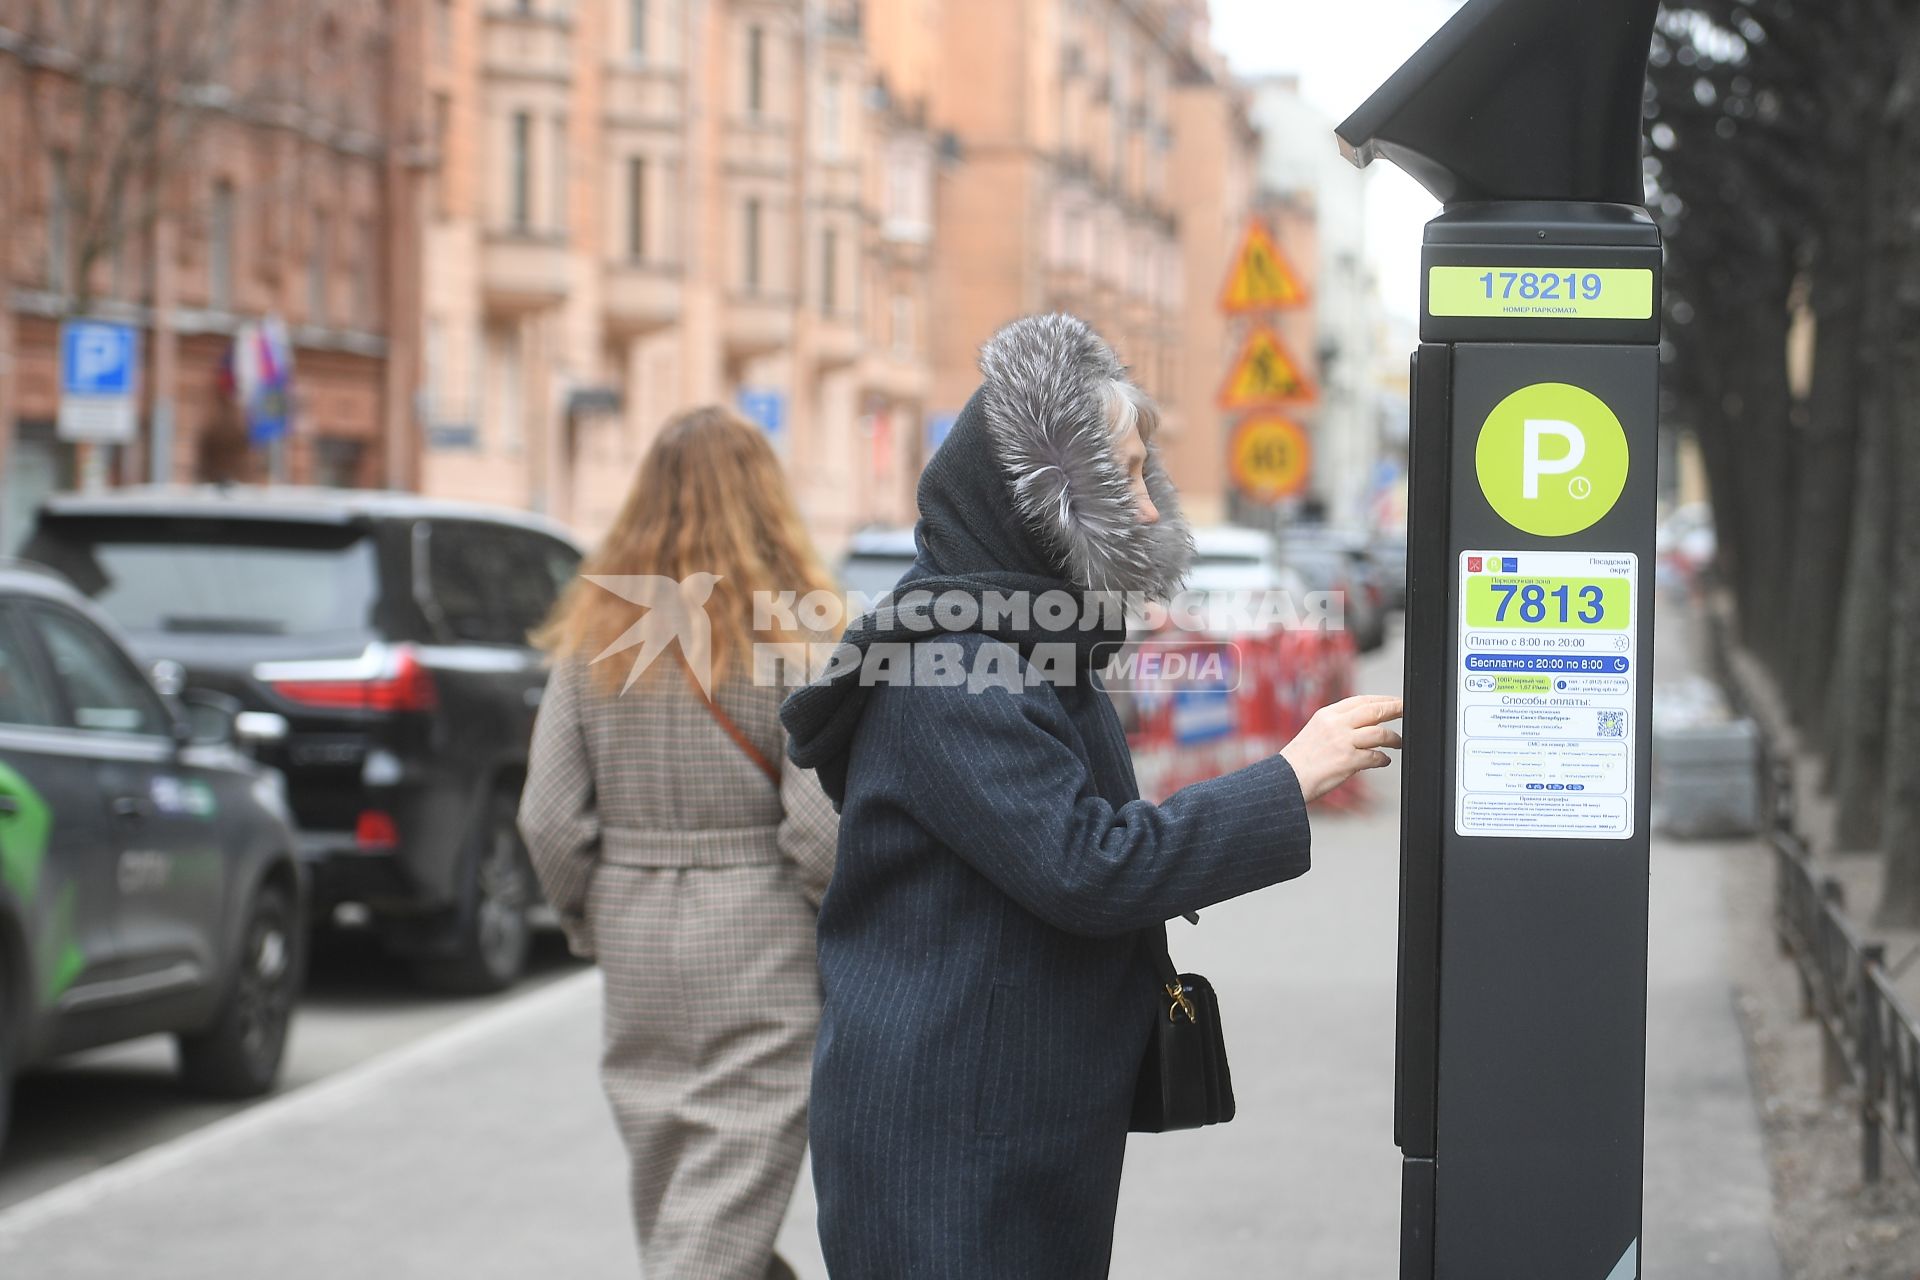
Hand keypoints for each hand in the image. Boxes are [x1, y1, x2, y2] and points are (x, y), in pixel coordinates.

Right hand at [1279, 695, 1403, 803]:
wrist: (1286, 779)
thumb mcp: (1316, 731)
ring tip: (1398, 743)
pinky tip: (1384, 761)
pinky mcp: (1348, 760)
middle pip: (1374, 711)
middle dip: (1395, 709)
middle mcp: (1335, 724)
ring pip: (1380, 733)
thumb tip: (1367, 724)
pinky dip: (1383, 759)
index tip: (1394, 702)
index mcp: (1326, 714)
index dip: (1382, 699)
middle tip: (1407, 711)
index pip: (1361, 700)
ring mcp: (1342, 741)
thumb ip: (1338, 725)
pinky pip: (1375, 757)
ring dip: (1394, 738)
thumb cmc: (1300, 760)